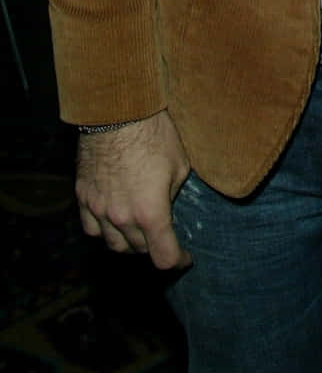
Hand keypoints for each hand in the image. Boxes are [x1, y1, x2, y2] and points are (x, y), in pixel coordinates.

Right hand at [75, 110, 192, 270]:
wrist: (117, 112)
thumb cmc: (154, 134)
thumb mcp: (179, 166)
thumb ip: (173, 195)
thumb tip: (168, 204)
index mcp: (150, 213)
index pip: (164, 256)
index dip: (179, 261)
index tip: (186, 257)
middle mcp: (121, 218)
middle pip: (139, 250)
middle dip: (155, 246)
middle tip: (165, 236)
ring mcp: (99, 209)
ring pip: (114, 244)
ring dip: (129, 243)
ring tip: (140, 231)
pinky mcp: (83, 197)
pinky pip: (92, 228)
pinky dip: (104, 231)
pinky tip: (113, 222)